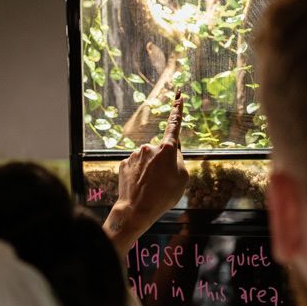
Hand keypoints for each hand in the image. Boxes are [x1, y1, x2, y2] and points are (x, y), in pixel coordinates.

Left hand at [103, 90, 188, 255]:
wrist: (136, 210)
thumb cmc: (163, 196)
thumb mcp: (182, 179)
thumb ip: (179, 161)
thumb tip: (171, 154)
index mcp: (167, 149)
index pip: (174, 125)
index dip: (178, 110)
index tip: (179, 95)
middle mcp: (150, 147)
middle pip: (161, 152)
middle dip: (163, 163)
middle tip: (163, 183)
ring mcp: (135, 155)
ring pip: (147, 161)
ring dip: (150, 171)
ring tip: (151, 188)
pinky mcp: (124, 163)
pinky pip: (135, 167)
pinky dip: (138, 175)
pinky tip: (139, 187)